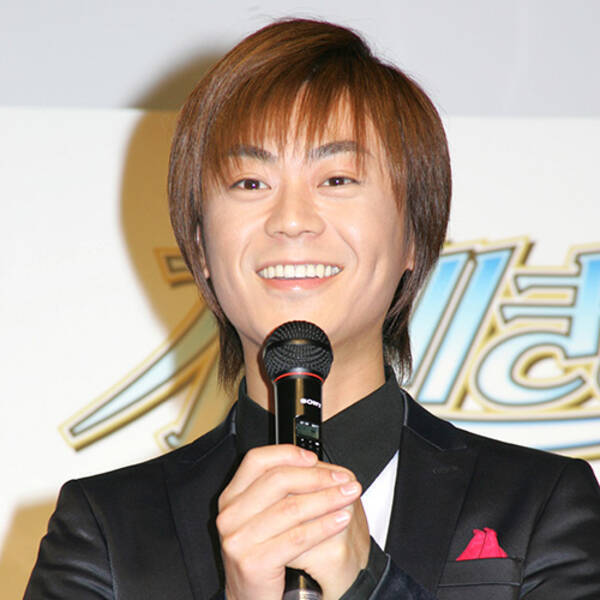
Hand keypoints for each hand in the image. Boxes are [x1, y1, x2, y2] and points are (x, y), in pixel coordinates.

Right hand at [216, 444, 367, 599]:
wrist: (250, 599)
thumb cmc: (264, 555)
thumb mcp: (265, 517)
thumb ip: (282, 491)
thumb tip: (321, 469)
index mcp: (232, 497)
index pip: (257, 461)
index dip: (287, 454)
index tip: (314, 458)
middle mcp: (230, 515)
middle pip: (278, 481)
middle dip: (317, 477)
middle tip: (343, 480)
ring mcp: (238, 539)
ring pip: (291, 508)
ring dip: (327, 499)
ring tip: (348, 496)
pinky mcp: (253, 562)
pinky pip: (296, 538)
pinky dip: (323, 526)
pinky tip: (340, 520)